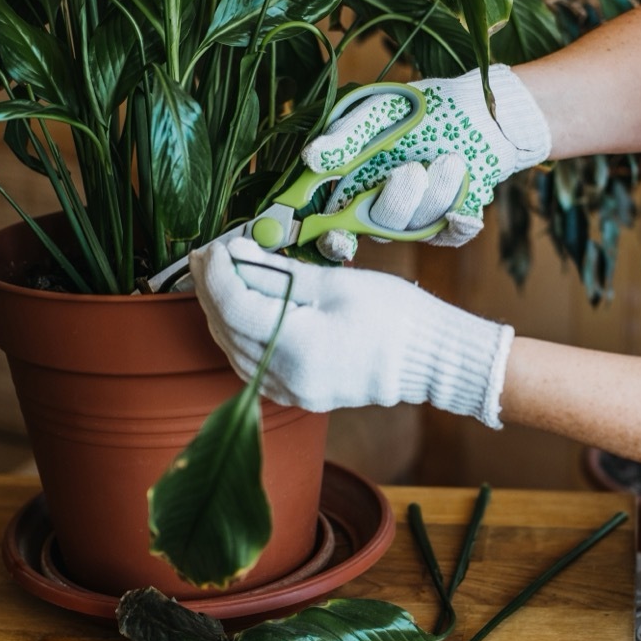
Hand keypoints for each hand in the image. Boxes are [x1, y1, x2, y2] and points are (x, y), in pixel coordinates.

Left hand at [190, 237, 514, 428]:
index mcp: (298, 347)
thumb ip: (278, 274)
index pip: (235, 306)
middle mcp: (287, 378)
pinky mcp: (298, 394)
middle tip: (209, 255)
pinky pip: (253, 364)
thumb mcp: (335, 283)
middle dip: (212, 290)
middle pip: (228, 330)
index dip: (216, 273)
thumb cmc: (395, 316)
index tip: (212, 246)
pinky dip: (240, 335)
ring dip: (222, 313)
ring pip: (234, 350)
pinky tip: (242, 310)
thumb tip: (237, 254)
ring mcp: (292, 392)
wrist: (431, 359)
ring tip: (221, 277)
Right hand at [302, 64, 550, 260]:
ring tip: (452, 159)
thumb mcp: (381, 111)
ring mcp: (416, 220)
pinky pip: (450, 235)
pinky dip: (459, 222)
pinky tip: (467, 201)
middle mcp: (381, 208)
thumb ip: (348, 135)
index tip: (339, 236)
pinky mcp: (449, 223)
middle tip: (413, 170)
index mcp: (354, 185)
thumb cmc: (423, 109)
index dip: (331, 239)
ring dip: (436, 193)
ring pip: (417, 228)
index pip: (333, 225)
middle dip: (397, 202)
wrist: (481, 112)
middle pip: (379, 229)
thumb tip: (311, 158)